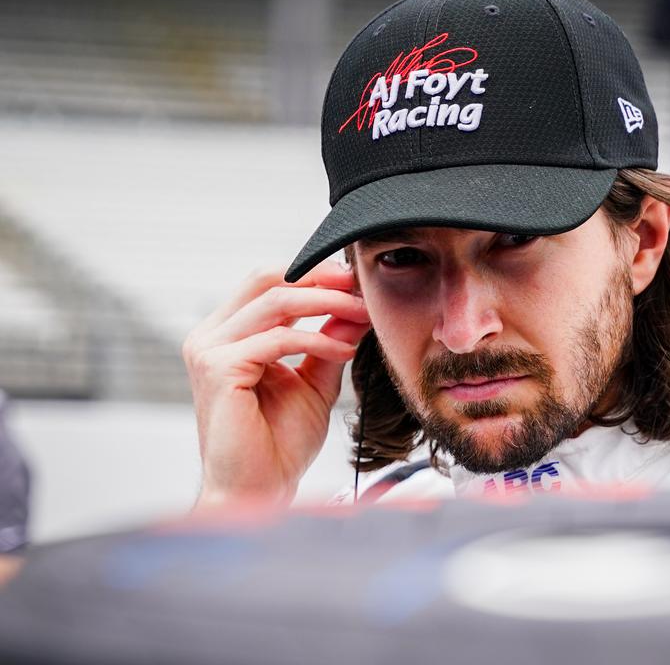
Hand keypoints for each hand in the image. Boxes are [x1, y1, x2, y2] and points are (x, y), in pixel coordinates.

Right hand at [182, 260, 369, 508]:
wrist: (259, 491)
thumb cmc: (279, 444)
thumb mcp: (315, 381)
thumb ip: (329, 341)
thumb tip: (357, 308)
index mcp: (227, 335)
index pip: (268, 283)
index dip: (314, 275)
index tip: (356, 281)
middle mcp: (211, 336)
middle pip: (267, 279)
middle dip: (320, 278)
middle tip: (360, 285)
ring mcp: (209, 350)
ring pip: (276, 301)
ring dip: (328, 303)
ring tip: (363, 314)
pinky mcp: (219, 369)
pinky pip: (278, 338)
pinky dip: (317, 340)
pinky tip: (344, 351)